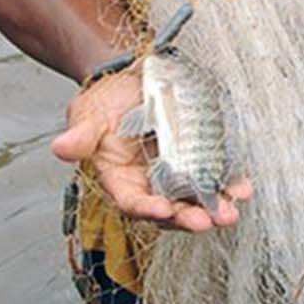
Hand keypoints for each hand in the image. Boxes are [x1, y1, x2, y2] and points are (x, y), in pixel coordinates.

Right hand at [49, 63, 249, 233]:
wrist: (127, 82)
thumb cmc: (103, 104)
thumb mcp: (86, 116)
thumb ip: (79, 136)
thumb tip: (61, 147)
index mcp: (121, 181)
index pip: (133, 202)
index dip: (148, 208)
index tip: (164, 209)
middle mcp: (150, 184)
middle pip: (170, 209)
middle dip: (189, 217)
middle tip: (208, 221)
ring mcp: (176, 174)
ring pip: (196, 199)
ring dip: (215, 207)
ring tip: (232, 210)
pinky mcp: (198, 160)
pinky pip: (215, 177)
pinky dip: (229, 184)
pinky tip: (243, 187)